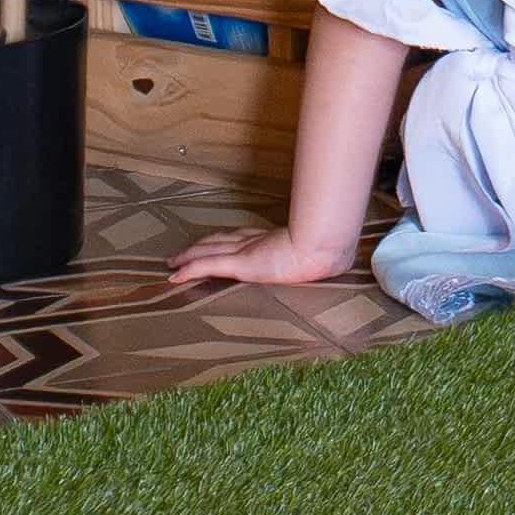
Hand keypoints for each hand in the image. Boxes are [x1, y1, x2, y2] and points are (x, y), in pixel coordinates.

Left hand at [170, 225, 355, 290]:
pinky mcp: (240, 264)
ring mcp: (246, 252)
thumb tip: (341, 260)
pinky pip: (208, 266)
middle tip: (182, 252)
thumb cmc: (329, 251)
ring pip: (210, 250)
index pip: (243, 238)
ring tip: (173, 262)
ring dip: (189, 256)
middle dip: (202, 245)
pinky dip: (190, 270)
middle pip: (221, 241)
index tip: (215, 242)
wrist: (324, 247)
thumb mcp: (327, 254)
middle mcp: (256, 242)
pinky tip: (175, 276)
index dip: (226, 240)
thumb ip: (324, 256)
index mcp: (274, 241)